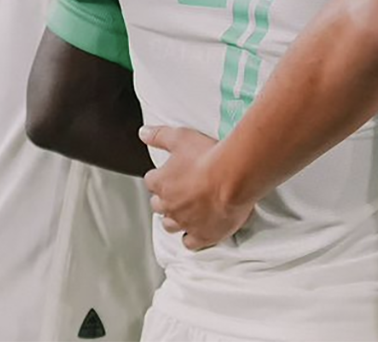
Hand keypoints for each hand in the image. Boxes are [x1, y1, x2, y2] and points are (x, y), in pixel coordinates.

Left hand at [141, 125, 253, 250]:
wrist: (235, 177)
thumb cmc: (209, 157)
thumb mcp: (181, 137)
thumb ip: (159, 136)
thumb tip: (143, 133)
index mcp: (161, 183)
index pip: (152, 181)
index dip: (161, 177)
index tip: (170, 175)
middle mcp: (169, 205)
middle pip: (159, 206)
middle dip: (166, 200)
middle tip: (181, 193)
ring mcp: (185, 222)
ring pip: (171, 226)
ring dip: (176, 219)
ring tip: (187, 212)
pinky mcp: (203, 235)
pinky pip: (190, 243)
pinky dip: (192, 238)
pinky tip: (198, 232)